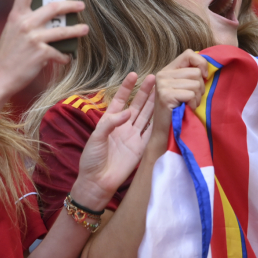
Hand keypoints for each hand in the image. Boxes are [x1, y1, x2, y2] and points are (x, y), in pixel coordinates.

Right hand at [0, 0, 88, 111]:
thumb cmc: (7, 55)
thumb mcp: (12, 32)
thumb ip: (26, 21)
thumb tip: (50, 14)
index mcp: (16, 15)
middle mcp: (25, 24)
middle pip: (54, 6)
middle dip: (71, 4)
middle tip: (80, 5)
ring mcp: (33, 38)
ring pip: (63, 29)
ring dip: (77, 29)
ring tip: (84, 29)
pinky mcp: (41, 53)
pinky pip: (60, 52)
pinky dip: (64, 56)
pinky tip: (66, 57)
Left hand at [71, 73, 156, 209]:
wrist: (97, 182)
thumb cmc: (91, 159)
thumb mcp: (96, 137)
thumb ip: (111, 122)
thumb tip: (128, 113)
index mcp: (110, 120)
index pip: (121, 100)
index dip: (127, 87)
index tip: (134, 74)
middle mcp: (124, 126)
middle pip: (138, 105)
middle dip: (146, 92)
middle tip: (155, 78)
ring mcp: (133, 136)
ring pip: (146, 116)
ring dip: (154, 104)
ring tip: (163, 90)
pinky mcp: (141, 148)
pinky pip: (151, 133)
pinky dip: (159, 123)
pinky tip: (166, 112)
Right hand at [150, 50, 208, 151]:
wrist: (166, 132)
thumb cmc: (179, 110)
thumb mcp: (184, 88)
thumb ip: (191, 76)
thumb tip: (208, 68)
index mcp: (168, 70)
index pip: (189, 54)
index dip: (201, 63)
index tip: (204, 77)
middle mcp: (162, 74)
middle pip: (195, 72)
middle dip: (200, 88)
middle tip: (192, 99)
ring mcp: (162, 85)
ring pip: (195, 84)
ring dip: (197, 98)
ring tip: (188, 105)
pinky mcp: (165, 95)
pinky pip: (191, 94)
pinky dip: (193, 104)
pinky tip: (186, 109)